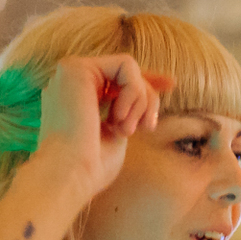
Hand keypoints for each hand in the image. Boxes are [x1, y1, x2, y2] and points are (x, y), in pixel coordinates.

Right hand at [31, 55, 170, 199]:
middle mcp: (70, 82)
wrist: (69, 174)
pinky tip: (119, 117)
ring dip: (140, 101)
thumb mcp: (115, 136)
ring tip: (126, 130)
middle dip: (148, 99)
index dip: (144, 81)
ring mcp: (71, 72)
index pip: (115, 80)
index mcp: (76, 98)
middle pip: (126, 74)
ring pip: (129, 69)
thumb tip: (144, 102)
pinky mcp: (76, 67)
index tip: (171, 84)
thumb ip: (125, 115)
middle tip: (146, 128)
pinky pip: (125, 65)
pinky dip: (133, 92)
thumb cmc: (90, 168)